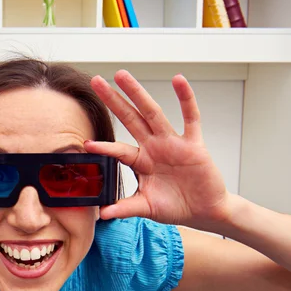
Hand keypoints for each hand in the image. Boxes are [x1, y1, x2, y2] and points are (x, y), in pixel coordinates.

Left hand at [86, 70, 228, 229]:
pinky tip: (179, 80)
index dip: (104, 147)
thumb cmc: (176, 206)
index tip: (85, 143)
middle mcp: (154, 147)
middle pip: (130, 119)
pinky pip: (191, 118)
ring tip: (122, 75)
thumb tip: (102, 214)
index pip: (118, 150)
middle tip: (96, 81)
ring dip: (138, 93)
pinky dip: (186, 99)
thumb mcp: (146, 208)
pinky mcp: (194, 144)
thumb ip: (125, 208)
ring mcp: (173, 143)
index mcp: (141, 162)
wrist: (205, 211)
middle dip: (114, 101)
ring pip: (153, 113)